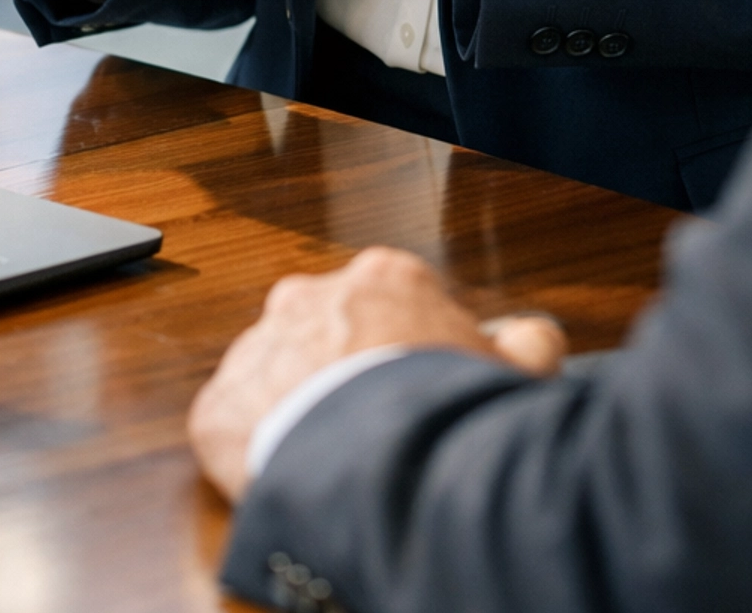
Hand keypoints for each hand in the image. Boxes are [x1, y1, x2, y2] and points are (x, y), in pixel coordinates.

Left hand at [188, 246, 566, 501]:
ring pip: (274, 374)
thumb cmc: (446, 410)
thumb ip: (526, 342)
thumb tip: (533, 337)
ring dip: (294, 406)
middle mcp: (311, 296)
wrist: (383, 462)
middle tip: (369, 423)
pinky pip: (232, 424)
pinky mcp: (218, 407)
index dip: (405, 349)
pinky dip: (253, 450)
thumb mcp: (511, 371)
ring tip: (330, 457)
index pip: (389, 302)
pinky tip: (290, 474)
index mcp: (382, 277)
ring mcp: (258, 347)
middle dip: (342, 369)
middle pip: (325, 330)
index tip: (413, 386)